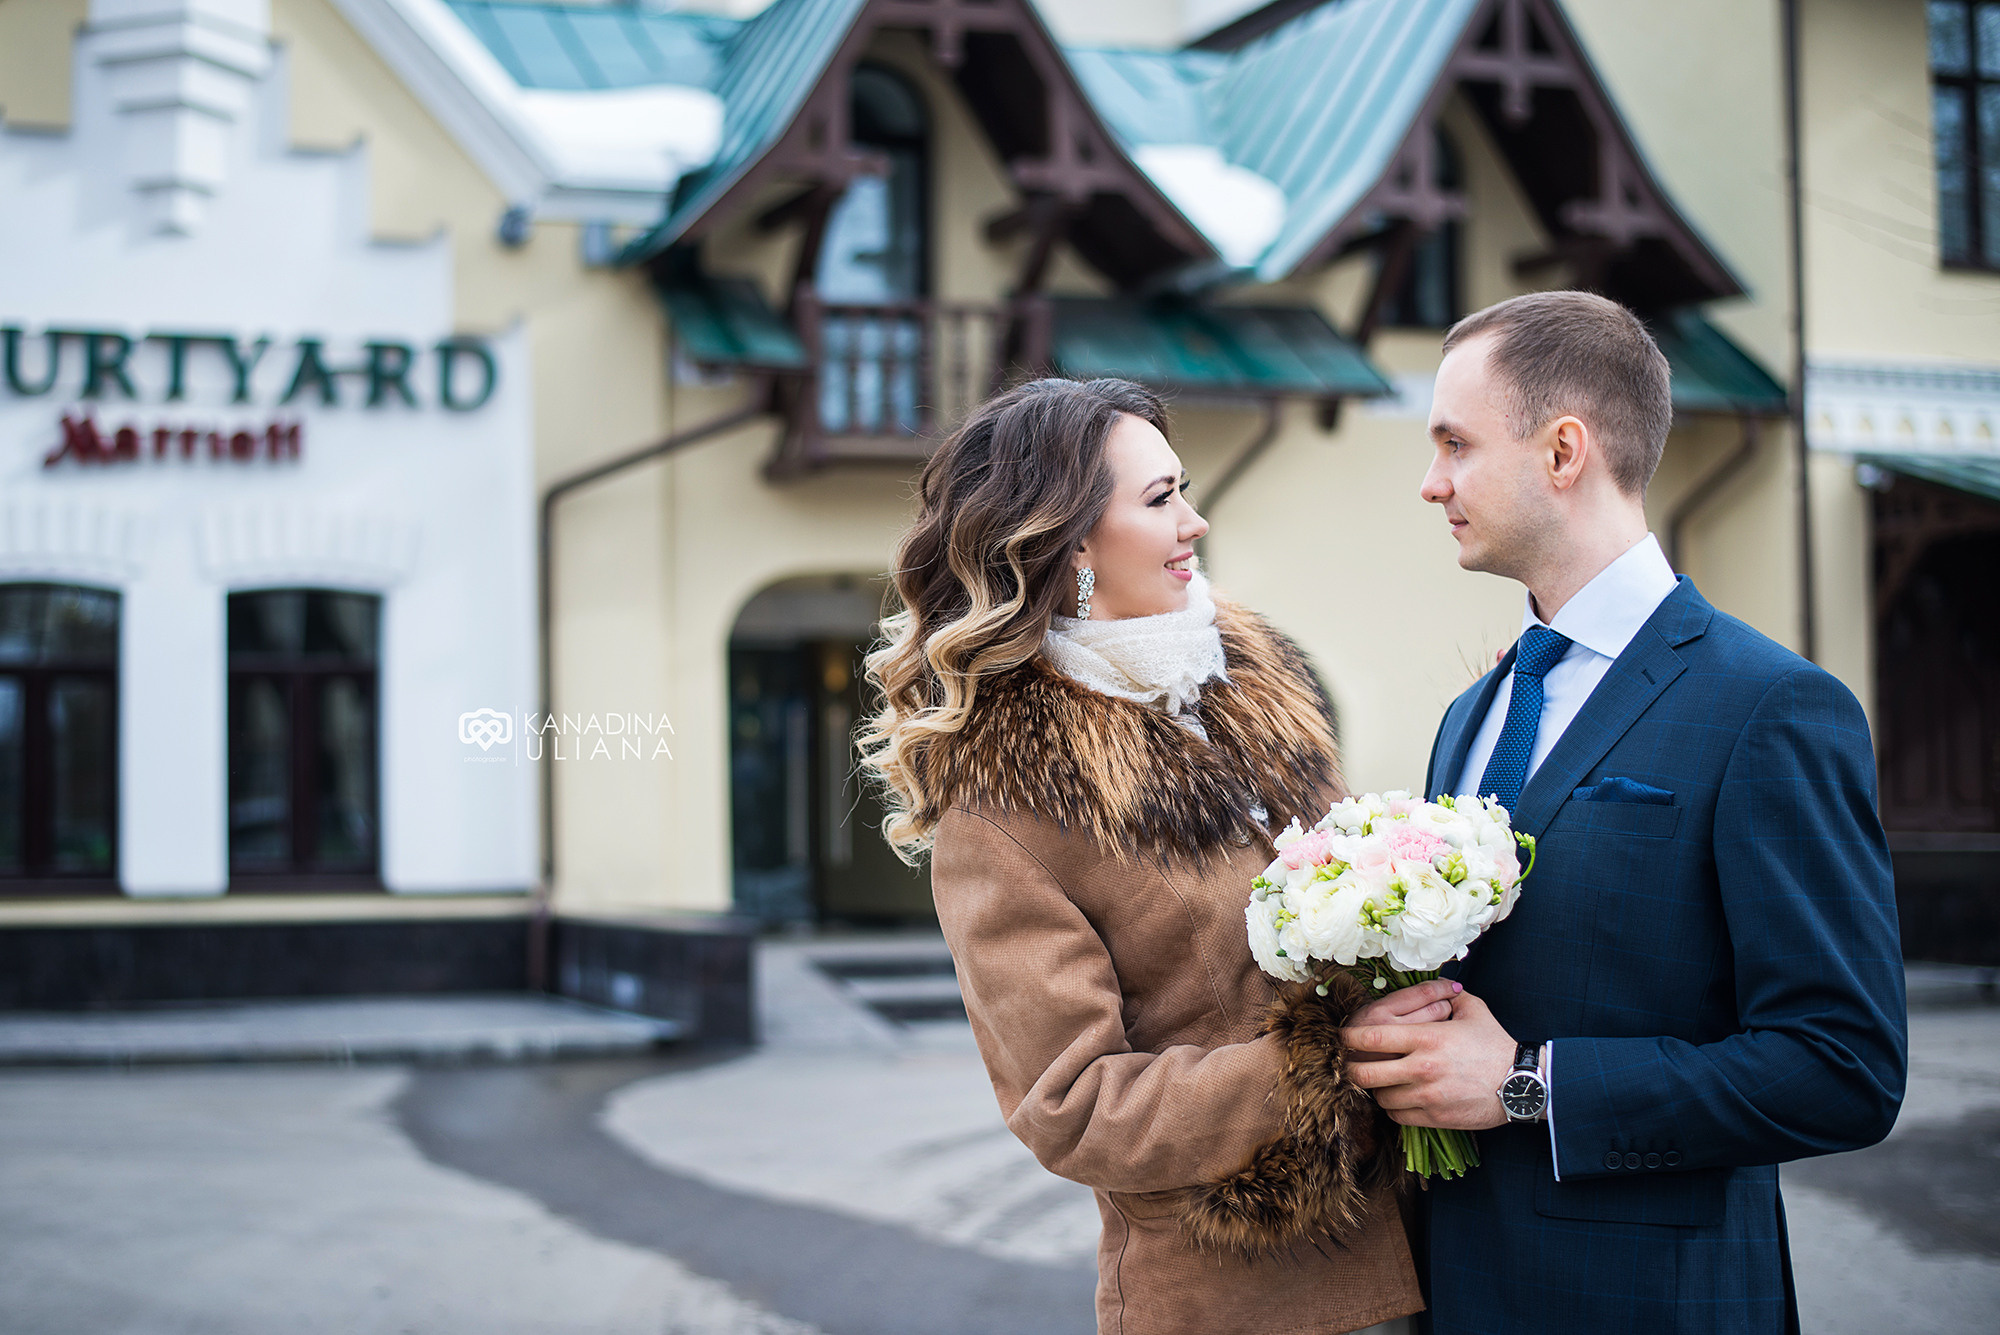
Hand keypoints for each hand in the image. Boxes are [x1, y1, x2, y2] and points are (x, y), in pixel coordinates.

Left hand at [1339, 990, 1517, 1130]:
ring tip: (1380, 1081)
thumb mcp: (1473, 1010)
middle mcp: (1421, 1067)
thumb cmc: (1495, 1045)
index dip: (1349, 1038)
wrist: (1521, 1084)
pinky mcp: (1435, 1117)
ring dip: (1376, 1089)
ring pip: (1380, 1097)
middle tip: (1348, 1065)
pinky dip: (1393, 1108)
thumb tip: (1436, 983)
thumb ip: (1447, 995)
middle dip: (1350, 1069)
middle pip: (1365, 1073)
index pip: (1372, 1038)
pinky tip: (1399, 1098)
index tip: (1341, 1037)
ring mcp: (1427, 1095)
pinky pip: (1398, 1116)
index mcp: (1426, 1038)